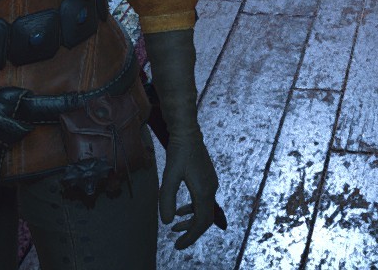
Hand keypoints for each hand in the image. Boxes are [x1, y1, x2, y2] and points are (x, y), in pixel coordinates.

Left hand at [144, 28, 224, 250]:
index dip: (191, 236)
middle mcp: (211, 189)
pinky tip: (180, 210)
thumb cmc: (179, 151)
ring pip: (204, 210)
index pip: (202, 222)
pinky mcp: (207, 179)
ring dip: (191, 221)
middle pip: (205, 219)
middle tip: (177, 242)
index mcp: (204, 190)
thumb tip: (166, 222)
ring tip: (175, 227)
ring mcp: (210, 183)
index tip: (178, 246)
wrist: (188, 131)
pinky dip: (192, 209)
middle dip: (191, 232)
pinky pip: (202, 201)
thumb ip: (167, 199)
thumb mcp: (169, 176)